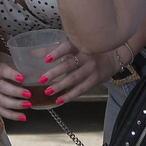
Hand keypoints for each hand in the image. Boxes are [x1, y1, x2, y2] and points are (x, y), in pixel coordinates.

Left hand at [0, 43, 116, 118]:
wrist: (114, 56)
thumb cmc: (89, 50)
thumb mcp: (76, 45)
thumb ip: (56, 49)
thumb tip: (31, 53)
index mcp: (80, 45)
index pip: (67, 47)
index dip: (56, 53)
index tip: (45, 59)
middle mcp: (87, 55)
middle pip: (69, 65)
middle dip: (55, 73)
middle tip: (41, 79)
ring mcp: (92, 68)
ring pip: (74, 79)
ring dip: (60, 86)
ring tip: (47, 91)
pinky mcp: (95, 79)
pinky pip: (81, 89)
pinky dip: (70, 95)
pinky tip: (59, 100)